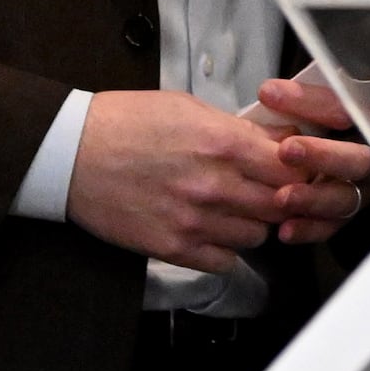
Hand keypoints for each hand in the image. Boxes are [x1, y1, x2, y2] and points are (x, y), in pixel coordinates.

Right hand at [67, 90, 297, 270]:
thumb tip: (278, 141)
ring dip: (253, 224)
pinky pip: (224, 262)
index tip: (294, 170)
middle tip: (270, 192)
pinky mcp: (172, 247)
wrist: (70, 153)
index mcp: (223, 143)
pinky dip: (226, 251)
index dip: (299, 169)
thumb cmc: (126, 123)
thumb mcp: (189, 108)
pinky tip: (214, 233)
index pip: (293, 167)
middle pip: (281, 205)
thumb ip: (237, 129)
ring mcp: (194, 220)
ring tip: (235, 210)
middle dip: (281, 198)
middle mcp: (215, 185)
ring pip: (257, 236)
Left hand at [244, 74, 369, 245]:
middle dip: (324, 156)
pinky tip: (284, 231)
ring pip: (346, 199)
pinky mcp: (343, 217)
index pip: (355, 110)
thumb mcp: (318, 102)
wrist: (325, 147)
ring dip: (314, 199)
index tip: (275, 97)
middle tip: (287, 150)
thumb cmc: (321, 120)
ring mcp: (361, 192)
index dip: (318, 105)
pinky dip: (309, 229)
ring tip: (282, 198)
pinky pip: (330, 227)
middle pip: (359, 161)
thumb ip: (300, 98)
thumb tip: (269, 93)